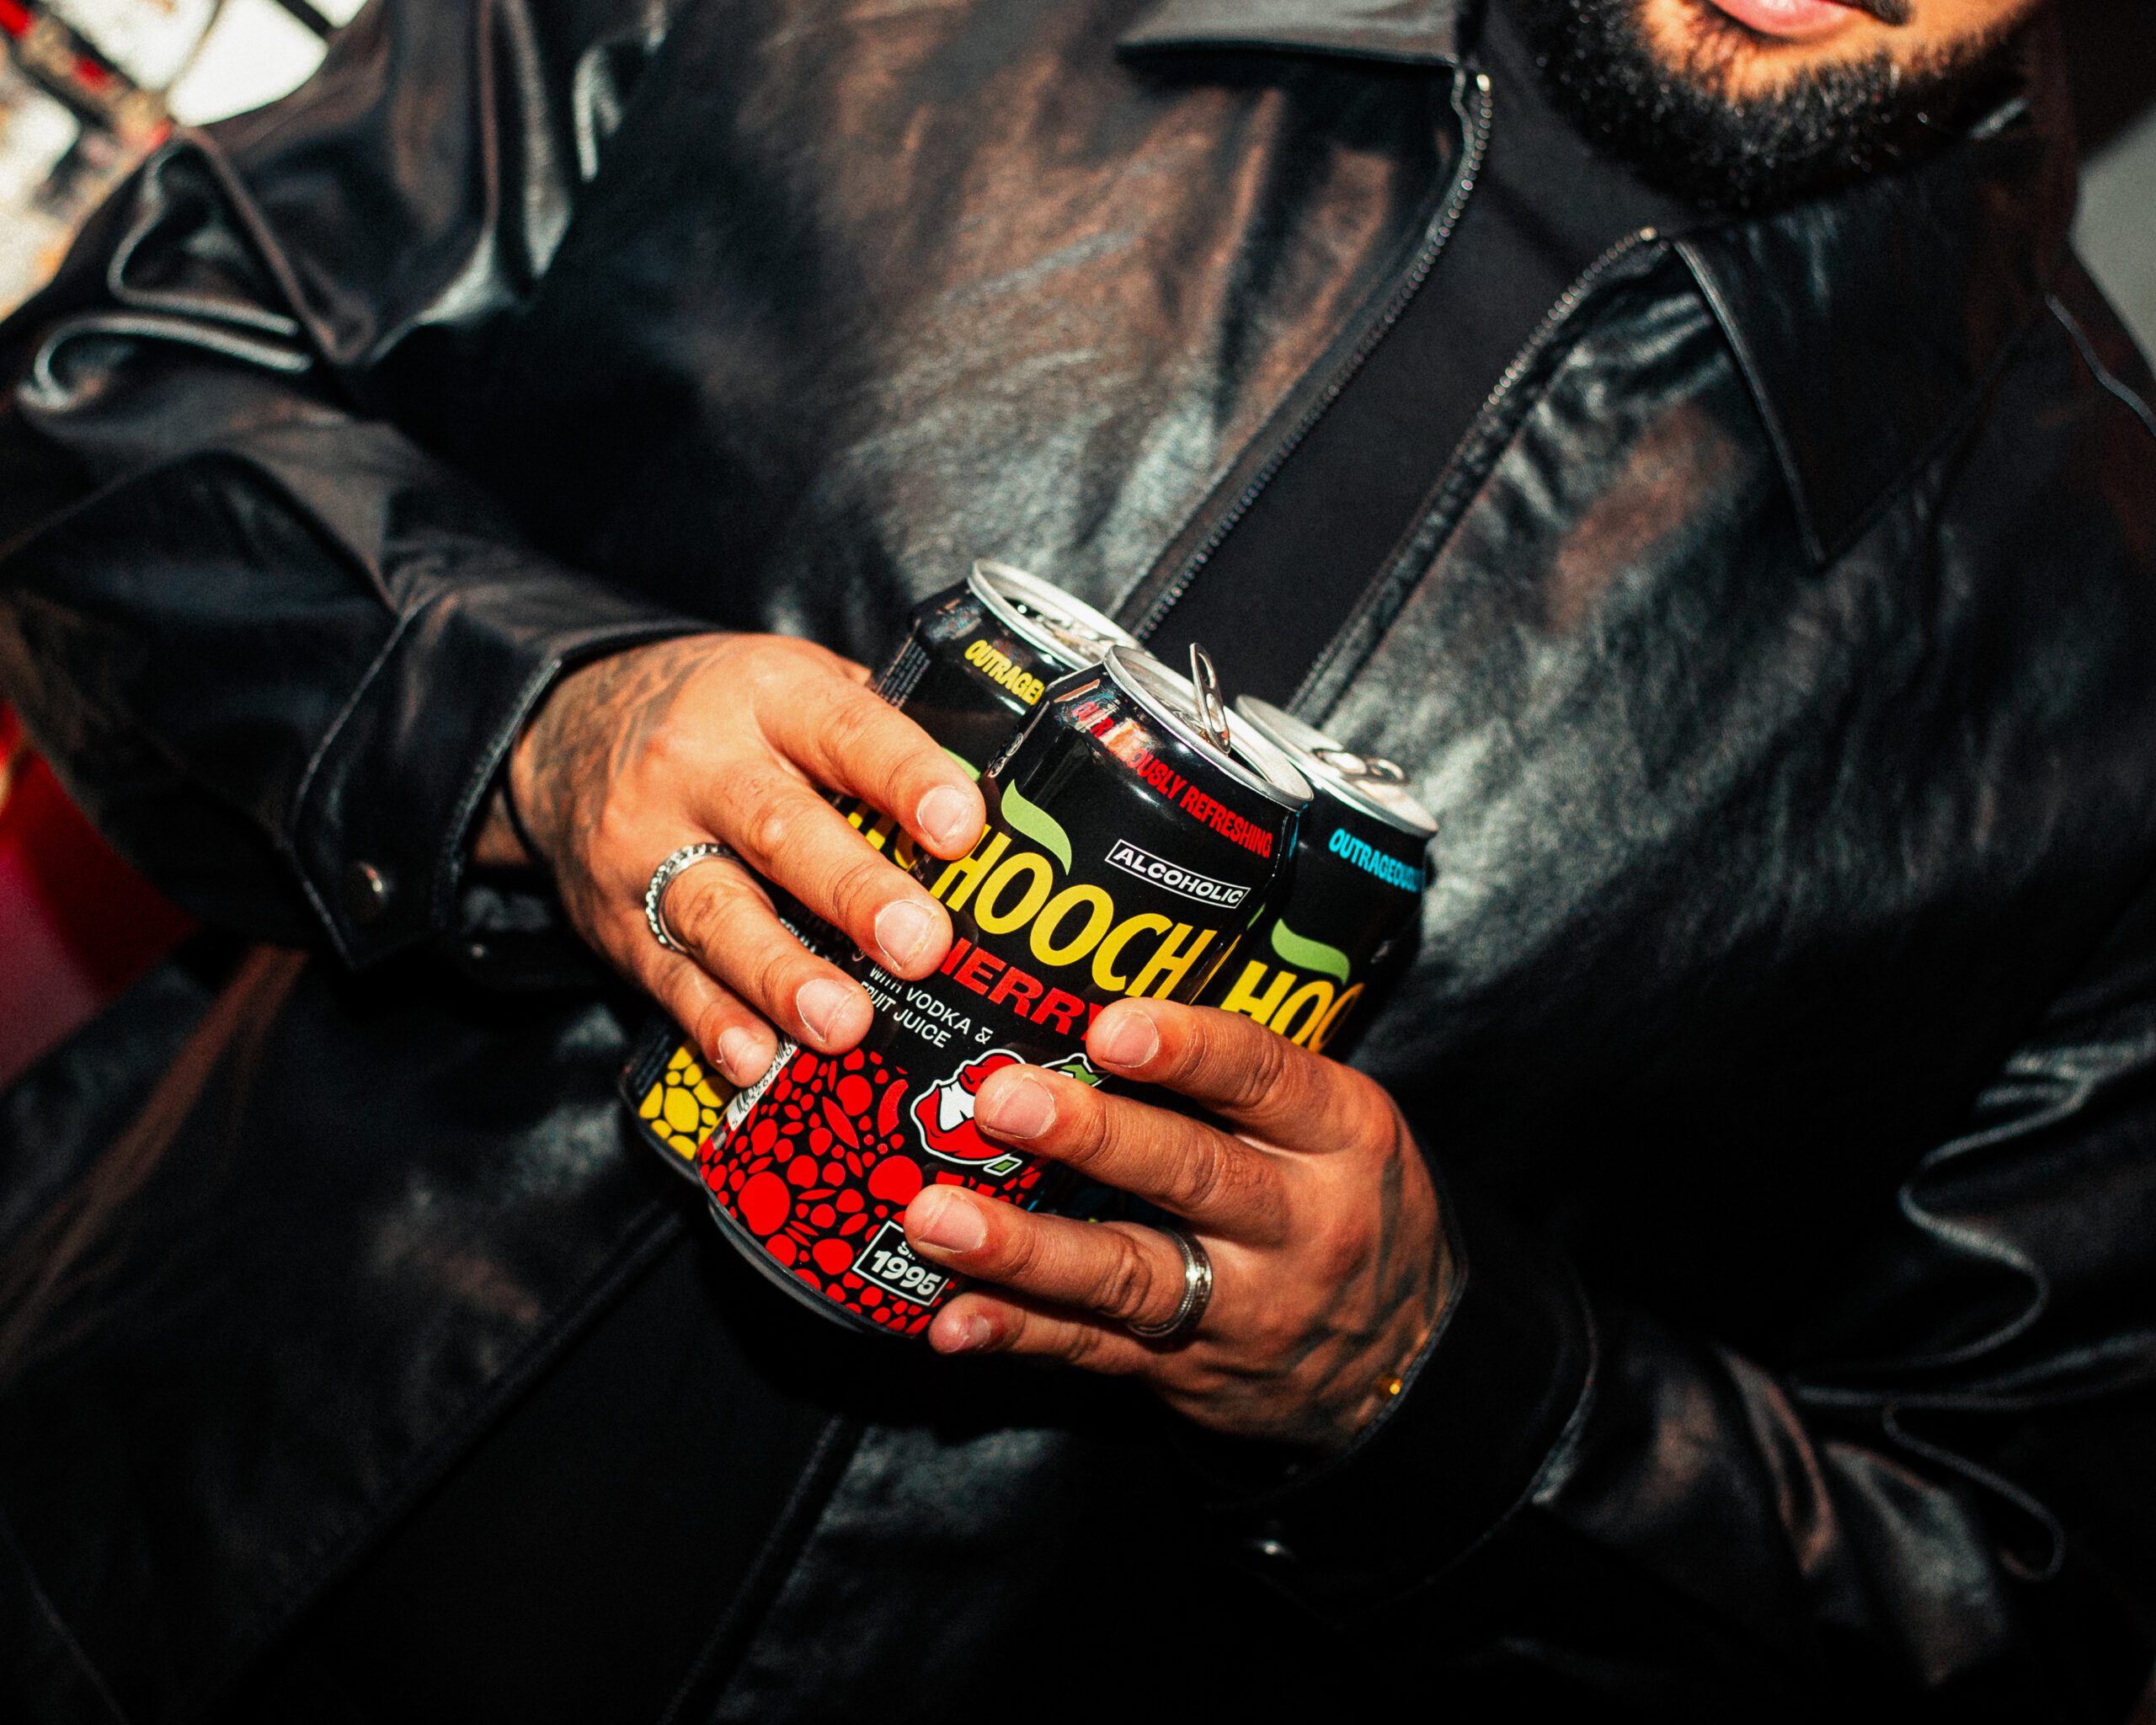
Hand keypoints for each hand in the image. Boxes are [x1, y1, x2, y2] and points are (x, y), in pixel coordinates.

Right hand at [472, 634, 984, 1084]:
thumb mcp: (796, 686)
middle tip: (919, 944)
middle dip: (854, 892)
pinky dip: (713, 1023)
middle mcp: (700, 766)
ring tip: (844, 1022)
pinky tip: (755, 1060)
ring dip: (783, 975)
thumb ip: (883, 734)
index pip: (846, 729)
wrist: (567, 730)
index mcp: (767, 696)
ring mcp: (649, 846)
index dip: (905, 778)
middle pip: (779, 830)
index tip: (960, 828)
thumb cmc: (725, 717)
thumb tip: (1009, 802)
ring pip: (718, 914)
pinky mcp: (618, 921)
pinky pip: (669, 978)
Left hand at [900, 1000, 1453, 1448]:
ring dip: (1023, 1247)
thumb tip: (1103, 992)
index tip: (1110, 1028)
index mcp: (1341, 1136)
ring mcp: (1239, 1305)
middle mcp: (1298, 1223)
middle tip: (998, 1102)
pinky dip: (1019, 1333)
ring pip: (1128, 1274)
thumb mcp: (1340, 1125)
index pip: (1267, 1080)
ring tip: (936, 1216)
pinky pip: (1094, 1352)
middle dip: (1090, 1138)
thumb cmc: (1347, 1201)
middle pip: (1192, 1175)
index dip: (1189, 1052)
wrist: (1403, 1363)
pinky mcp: (1186, 1369)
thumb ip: (1245, 1075)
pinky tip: (951, 1318)